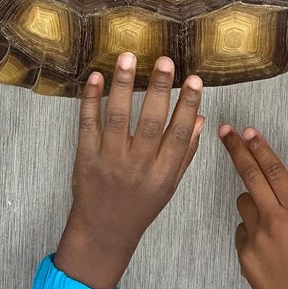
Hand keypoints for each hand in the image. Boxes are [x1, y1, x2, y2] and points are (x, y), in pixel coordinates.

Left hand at [54, 53, 203, 288]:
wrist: (104, 231)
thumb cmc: (140, 205)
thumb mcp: (170, 184)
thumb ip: (186, 152)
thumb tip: (201, 118)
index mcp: (162, 173)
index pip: (180, 134)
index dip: (188, 106)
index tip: (194, 80)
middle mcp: (137, 166)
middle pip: (150, 123)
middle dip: (159, 89)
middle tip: (165, 61)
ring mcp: (109, 160)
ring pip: (117, 118)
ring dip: (123, 85)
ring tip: (128, 57)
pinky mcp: (85, 156)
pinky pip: (88, 124)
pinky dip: (90, 99)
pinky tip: (95, 77)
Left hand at [219, 125, 287, 288]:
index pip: (274, 169)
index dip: (259, 146)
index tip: (248, 132)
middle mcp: (275, 221)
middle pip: (250, 175)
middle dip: (236, 149)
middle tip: (226, 132)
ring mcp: (256, 237)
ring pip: (244, 201)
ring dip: (253, 199)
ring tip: (273, 219)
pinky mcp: (243, 253)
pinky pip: (242, 228)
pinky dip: (251, 228)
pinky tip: (269, 243)